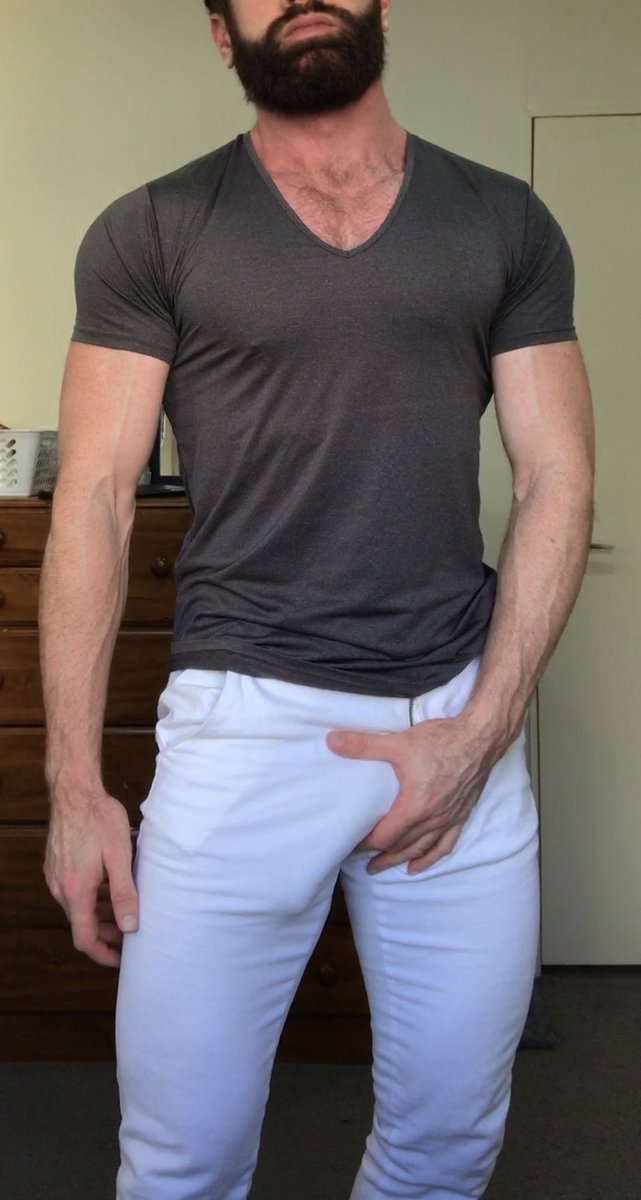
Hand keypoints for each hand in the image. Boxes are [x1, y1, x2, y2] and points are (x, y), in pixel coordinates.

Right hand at [44, 791, 138, 966]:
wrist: (74, 791)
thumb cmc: (99, 819)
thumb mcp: (119, 857)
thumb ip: (124, 893)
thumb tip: (130, 926)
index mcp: (76, 891)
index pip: (84, 939)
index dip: (103, 954)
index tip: (120, 959)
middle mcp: (60, 888)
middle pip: (81, 924)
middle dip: (105, 934)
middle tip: (130, 933)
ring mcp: (55, 876)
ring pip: (77, 907)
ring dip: (99, 914)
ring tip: (124, 910)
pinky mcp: (55, 865)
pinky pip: (72, 891)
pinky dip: (90, 897)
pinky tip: (109, 887)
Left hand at [326, 715, 495, 874]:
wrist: (481, 737)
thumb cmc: (442, 740)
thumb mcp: (398, 742)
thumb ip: (364, 745)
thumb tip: (333, 741)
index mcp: (415, 806)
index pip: (385, 835)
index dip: (367, 843)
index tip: (353, 846)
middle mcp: (432, 818)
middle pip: (402, 846)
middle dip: (382, 856)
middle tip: (364, 865)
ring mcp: (449, 818)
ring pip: (422, 847)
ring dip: (402, 859)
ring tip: (385, 867)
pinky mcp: (462, 813)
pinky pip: (446, 843)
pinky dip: (431, 857)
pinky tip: (420, 865)